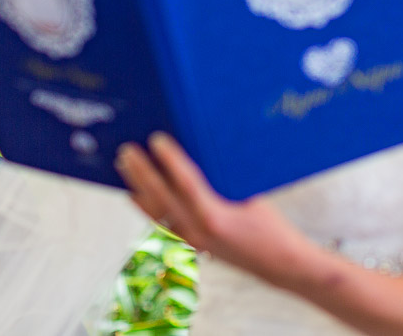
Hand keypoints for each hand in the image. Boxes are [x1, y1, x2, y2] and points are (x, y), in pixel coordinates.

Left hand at [116, 134, 317, 288]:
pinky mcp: (190, 246)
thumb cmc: (271, 227)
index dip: (170, 160)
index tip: (156, 139)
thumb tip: (205, 155)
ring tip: (125, 165)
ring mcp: (190, 242)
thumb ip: (225, 182)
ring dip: (139, 187)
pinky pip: (160, 223)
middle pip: (162, 198)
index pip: (186, 183)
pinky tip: (136, 194)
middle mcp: (197, 232)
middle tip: (126, 150)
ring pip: (155, 211)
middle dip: (142, 172)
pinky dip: (146, 207)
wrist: (277, 263)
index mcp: (215, 217)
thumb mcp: (252, 197)